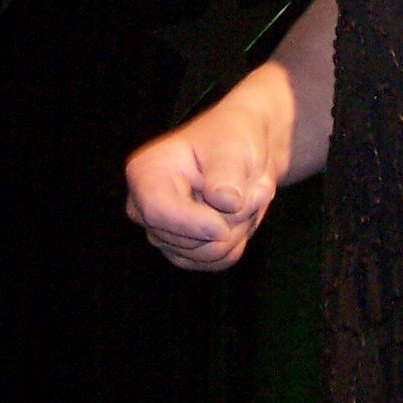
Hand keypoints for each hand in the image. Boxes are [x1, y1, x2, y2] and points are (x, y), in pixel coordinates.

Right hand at [123, 97, 281, 272]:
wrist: (244, 151)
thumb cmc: (232, 140)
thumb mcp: (233, 147)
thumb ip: (226, 173)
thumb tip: (224, 203)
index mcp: (146, 172)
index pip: (157, 212)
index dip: (194, 223)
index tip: (224, 225)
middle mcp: (146, 207)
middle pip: (189, 240)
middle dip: (231, 219)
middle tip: (255, 189)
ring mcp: (164, 233)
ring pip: (208, 254)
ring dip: (240, 228)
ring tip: (249, 196)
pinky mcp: (184, 251)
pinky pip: (217, 262)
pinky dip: (239, 239)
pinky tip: (240, 213)